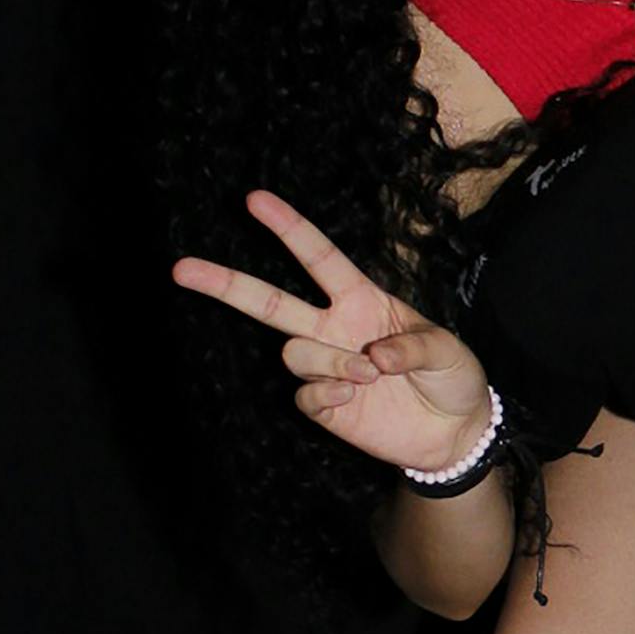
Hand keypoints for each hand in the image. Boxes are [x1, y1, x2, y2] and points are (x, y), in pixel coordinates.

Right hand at [171, 190, 494, 476]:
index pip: (318, 257)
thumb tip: (372, 357)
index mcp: (361, 298)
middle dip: (225, 284)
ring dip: (327, 362)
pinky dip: (325, 394)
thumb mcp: (449, 351)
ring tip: (367, 376)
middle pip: (270, 300)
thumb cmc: (454, 378)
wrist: (454, 433)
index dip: (288, 229)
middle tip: (180, 268)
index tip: (254, 199)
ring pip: (293, 352)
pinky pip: (303, 394)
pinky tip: (350, 399)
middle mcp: (334, 327)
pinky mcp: (326, 406)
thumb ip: (415, 347)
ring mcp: (327, 366)